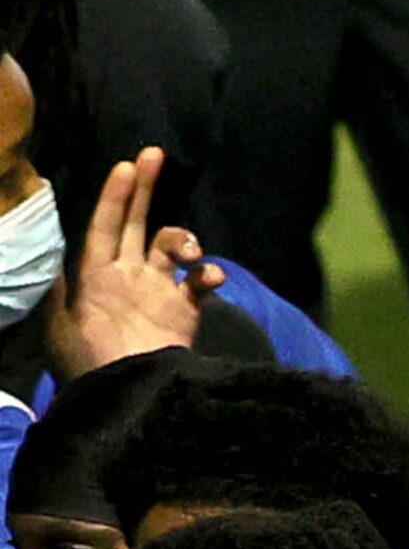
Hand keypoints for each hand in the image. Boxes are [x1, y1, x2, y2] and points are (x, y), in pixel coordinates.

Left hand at [47, 148, 222, 374]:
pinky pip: (202, 280)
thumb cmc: (93, 361)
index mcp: (97, 275)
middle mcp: (128, 277)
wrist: (132, 395)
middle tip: (154, 154)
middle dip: (145, 189)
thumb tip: (58, 251)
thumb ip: (60, 286)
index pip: (104, 225)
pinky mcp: (187, 311)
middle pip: (137, 223)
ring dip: (182, 238)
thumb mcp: (60, 323)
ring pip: (173, 246)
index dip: (115, 196)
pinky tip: (209, 276)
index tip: (127, 166)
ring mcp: (160, 293)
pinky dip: (210, 271)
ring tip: (189, 252)